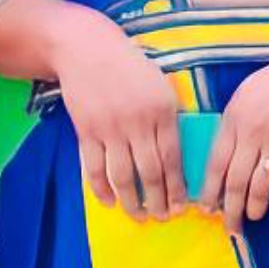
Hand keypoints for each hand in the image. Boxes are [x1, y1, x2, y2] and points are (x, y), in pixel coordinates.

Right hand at [49, 8, 183, 220]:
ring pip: (123, 176)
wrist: (87, 49)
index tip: (182, 207)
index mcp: (161, 111)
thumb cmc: (129, 67)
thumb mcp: (159, 85)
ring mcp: (109, 129)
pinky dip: (102, 189)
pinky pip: (94, 168)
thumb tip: (175, 158)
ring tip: (138, 216)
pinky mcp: (86, 131)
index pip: (172, 158)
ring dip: (131, 201)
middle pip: (150, 172)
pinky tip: (109, 202)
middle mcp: (137, 123)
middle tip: (162, 218)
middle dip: (158, 201)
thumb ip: (168, 118)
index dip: (177, 187)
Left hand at [201, 33, 268, 229]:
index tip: (206, 207)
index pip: (216, 163)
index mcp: (234, 119)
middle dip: (230, 209)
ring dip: (255, 208)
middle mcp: (253, 134)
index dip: (209, 190)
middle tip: (230, 227)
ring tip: (253, 218)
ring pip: (261, 186)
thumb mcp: (247, 93)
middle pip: (236, 181)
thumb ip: (234, 122)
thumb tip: (226, 151)